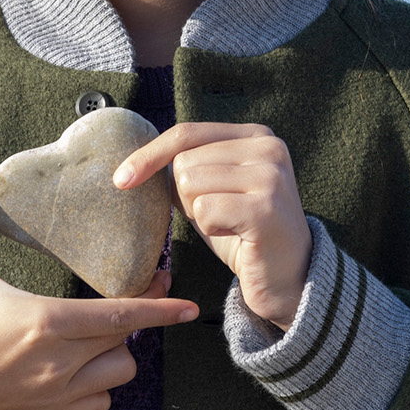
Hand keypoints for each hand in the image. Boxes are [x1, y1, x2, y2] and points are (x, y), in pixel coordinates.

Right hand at [0, 166, 197, 409]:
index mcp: (46, 321)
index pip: (120, 313)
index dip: (159, 306)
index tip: (187, 303)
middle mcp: (59, 362)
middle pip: (126, 339)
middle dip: (139, 316)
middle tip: (140, 292)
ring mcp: (56, 393)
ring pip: (119, 374)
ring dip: (119, 352)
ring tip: (103, 330)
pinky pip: (99, 403)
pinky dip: (101, 385)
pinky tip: (84, 365)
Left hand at [114, 124, 311, 328]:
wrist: (288, 277)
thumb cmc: (244, 234)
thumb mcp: (213, 193)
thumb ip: (187, 169)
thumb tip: (136, 162)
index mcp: (256, 135)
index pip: (187, 133)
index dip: (149, 155)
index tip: (120, 179)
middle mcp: (268, 147)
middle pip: (185, 161)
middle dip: (186, 196)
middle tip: (219, 216)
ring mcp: (270, 176)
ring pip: (191, 184)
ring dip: (199, 214)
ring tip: (230, 225)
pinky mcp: (266, 208)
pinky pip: (205, 211)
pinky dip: (211, 229)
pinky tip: (237, 237)